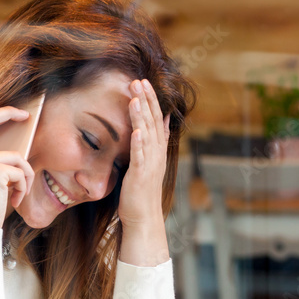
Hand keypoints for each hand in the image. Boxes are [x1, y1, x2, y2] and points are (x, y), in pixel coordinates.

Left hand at [118, 79, 170, 229]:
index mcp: (157, 150)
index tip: (144, 82)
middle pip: (153, 122)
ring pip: (148, 135)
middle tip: (139, 81)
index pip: (156, 120)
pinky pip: (141, 157)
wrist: (143, 218)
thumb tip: (163, 121)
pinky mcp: (141, 176)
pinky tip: (136, 130)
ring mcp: (150, 164)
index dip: (151, 101)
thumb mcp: (148, 162)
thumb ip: (154, 141)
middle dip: (146, 101)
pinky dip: (139, 143)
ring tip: (135, 97)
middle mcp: (156, 154)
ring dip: (142, 115)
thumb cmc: (141, 191)